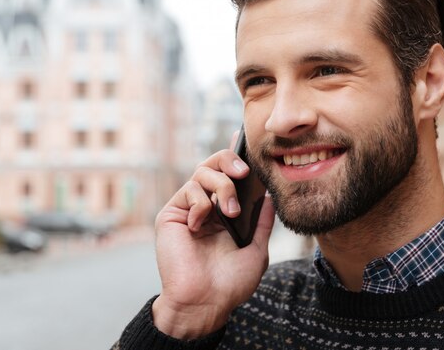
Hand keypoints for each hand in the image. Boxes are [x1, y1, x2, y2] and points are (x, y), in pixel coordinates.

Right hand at [151, 148, 274, 339]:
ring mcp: (189, 208)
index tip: (246, 140)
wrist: (205, 303)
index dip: (237, 157)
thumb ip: (262, 222)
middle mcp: (207, 206)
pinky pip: (188, 191)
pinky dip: (200, 203)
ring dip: (222, 187)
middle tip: (244, 172)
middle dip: (230, 161)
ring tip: (230, 212)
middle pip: (215, 164)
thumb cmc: (230, 283)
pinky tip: (201, 224)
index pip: (231, 176)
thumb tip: (271, 196)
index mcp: (226, 212)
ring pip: (202, 172)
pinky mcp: (172, 214)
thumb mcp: (256, 250)